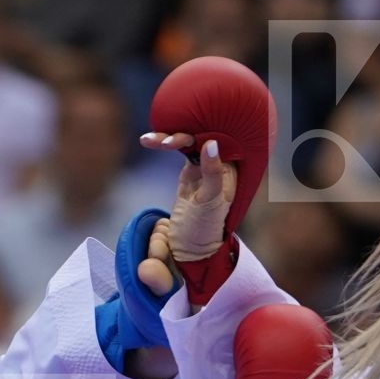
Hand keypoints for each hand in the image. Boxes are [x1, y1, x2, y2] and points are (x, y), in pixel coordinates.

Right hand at [138, 132, 237, 262]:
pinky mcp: (189, 172)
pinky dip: (163, 145)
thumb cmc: (205, 227)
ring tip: (149, 140)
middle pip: (200, 137)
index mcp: (231, 168)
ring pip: (187, 142)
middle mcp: (220, 163)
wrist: (190, 246)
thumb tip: (210, 143)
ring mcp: (203, 167)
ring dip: (167, 137)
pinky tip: (149, 141)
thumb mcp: (210, 199)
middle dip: (179, 135)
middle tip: (162, 142)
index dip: (199, 132)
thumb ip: (212, 172)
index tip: (178, 138)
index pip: (216, 140)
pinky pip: (177, 151)